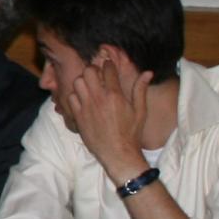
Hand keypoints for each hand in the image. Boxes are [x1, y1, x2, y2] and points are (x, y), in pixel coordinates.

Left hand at [57, 46, 152, 181]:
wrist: (118, 154)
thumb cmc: (131, 133)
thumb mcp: (140, 111)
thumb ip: (140, 89)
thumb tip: (148, 72)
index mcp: (115, 95)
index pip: (107, 69)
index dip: (108, 64)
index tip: (109, 66)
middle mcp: (99, 99)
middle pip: (88, 71)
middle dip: (93, 69)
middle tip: (97, 75)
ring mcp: (86, 107)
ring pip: (77, 82)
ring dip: (83, 81)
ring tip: (89, 86)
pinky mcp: (78, 116)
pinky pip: (70, 97)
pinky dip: (75, 95)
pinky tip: (83, 100)